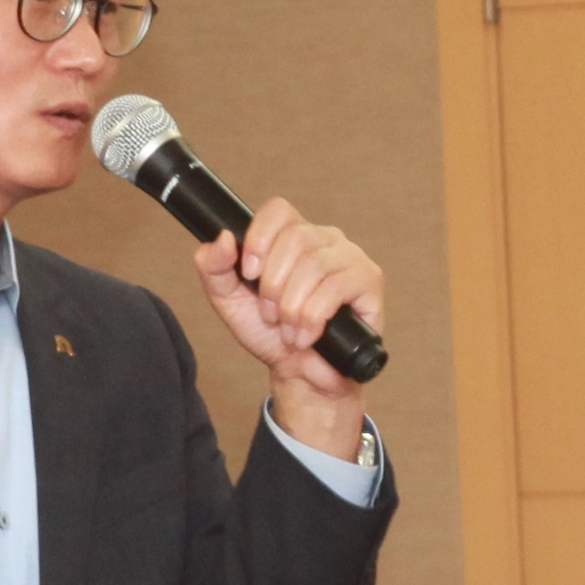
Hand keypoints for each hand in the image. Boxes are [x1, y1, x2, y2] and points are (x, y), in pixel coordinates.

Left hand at [191, 198, 378, 450]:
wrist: (300, 374)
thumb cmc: (270, 333)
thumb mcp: (230, 301)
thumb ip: (214, 267)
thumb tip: (224, 237)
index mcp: (294, 235)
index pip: (279, 211)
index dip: (259, 239)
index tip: (249, 275)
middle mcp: (326, 239)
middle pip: (296, 238)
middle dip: (273, 285)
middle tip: (270, 315)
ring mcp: (351, 258)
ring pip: (315, 265)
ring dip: (292, 307)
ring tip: (288, 330)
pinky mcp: (370, 282)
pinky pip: (336, 288)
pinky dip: (312, 319)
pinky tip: (307, 336)